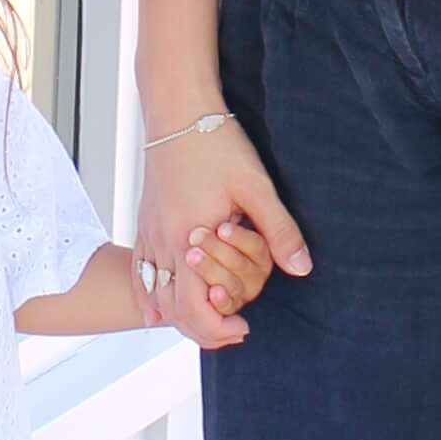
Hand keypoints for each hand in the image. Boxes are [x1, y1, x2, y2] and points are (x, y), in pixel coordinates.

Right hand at [136, 115, 309, 352]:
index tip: (243, 326)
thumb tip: (301, 268)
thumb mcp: (256, 187)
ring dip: (178, 314)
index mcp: (189, 239)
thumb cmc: (216, 144)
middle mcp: (162, 243)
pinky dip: (148, 296)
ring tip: (206, 316)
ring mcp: (148, 233)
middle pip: (173, 310)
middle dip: (202, 328)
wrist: (178, 110)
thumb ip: (279, 230)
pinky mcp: (143, 222)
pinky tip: (156, 308)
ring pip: (154, 295)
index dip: (218, 329)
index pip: (194, 309)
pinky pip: (139, 273)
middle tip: (232, 327)